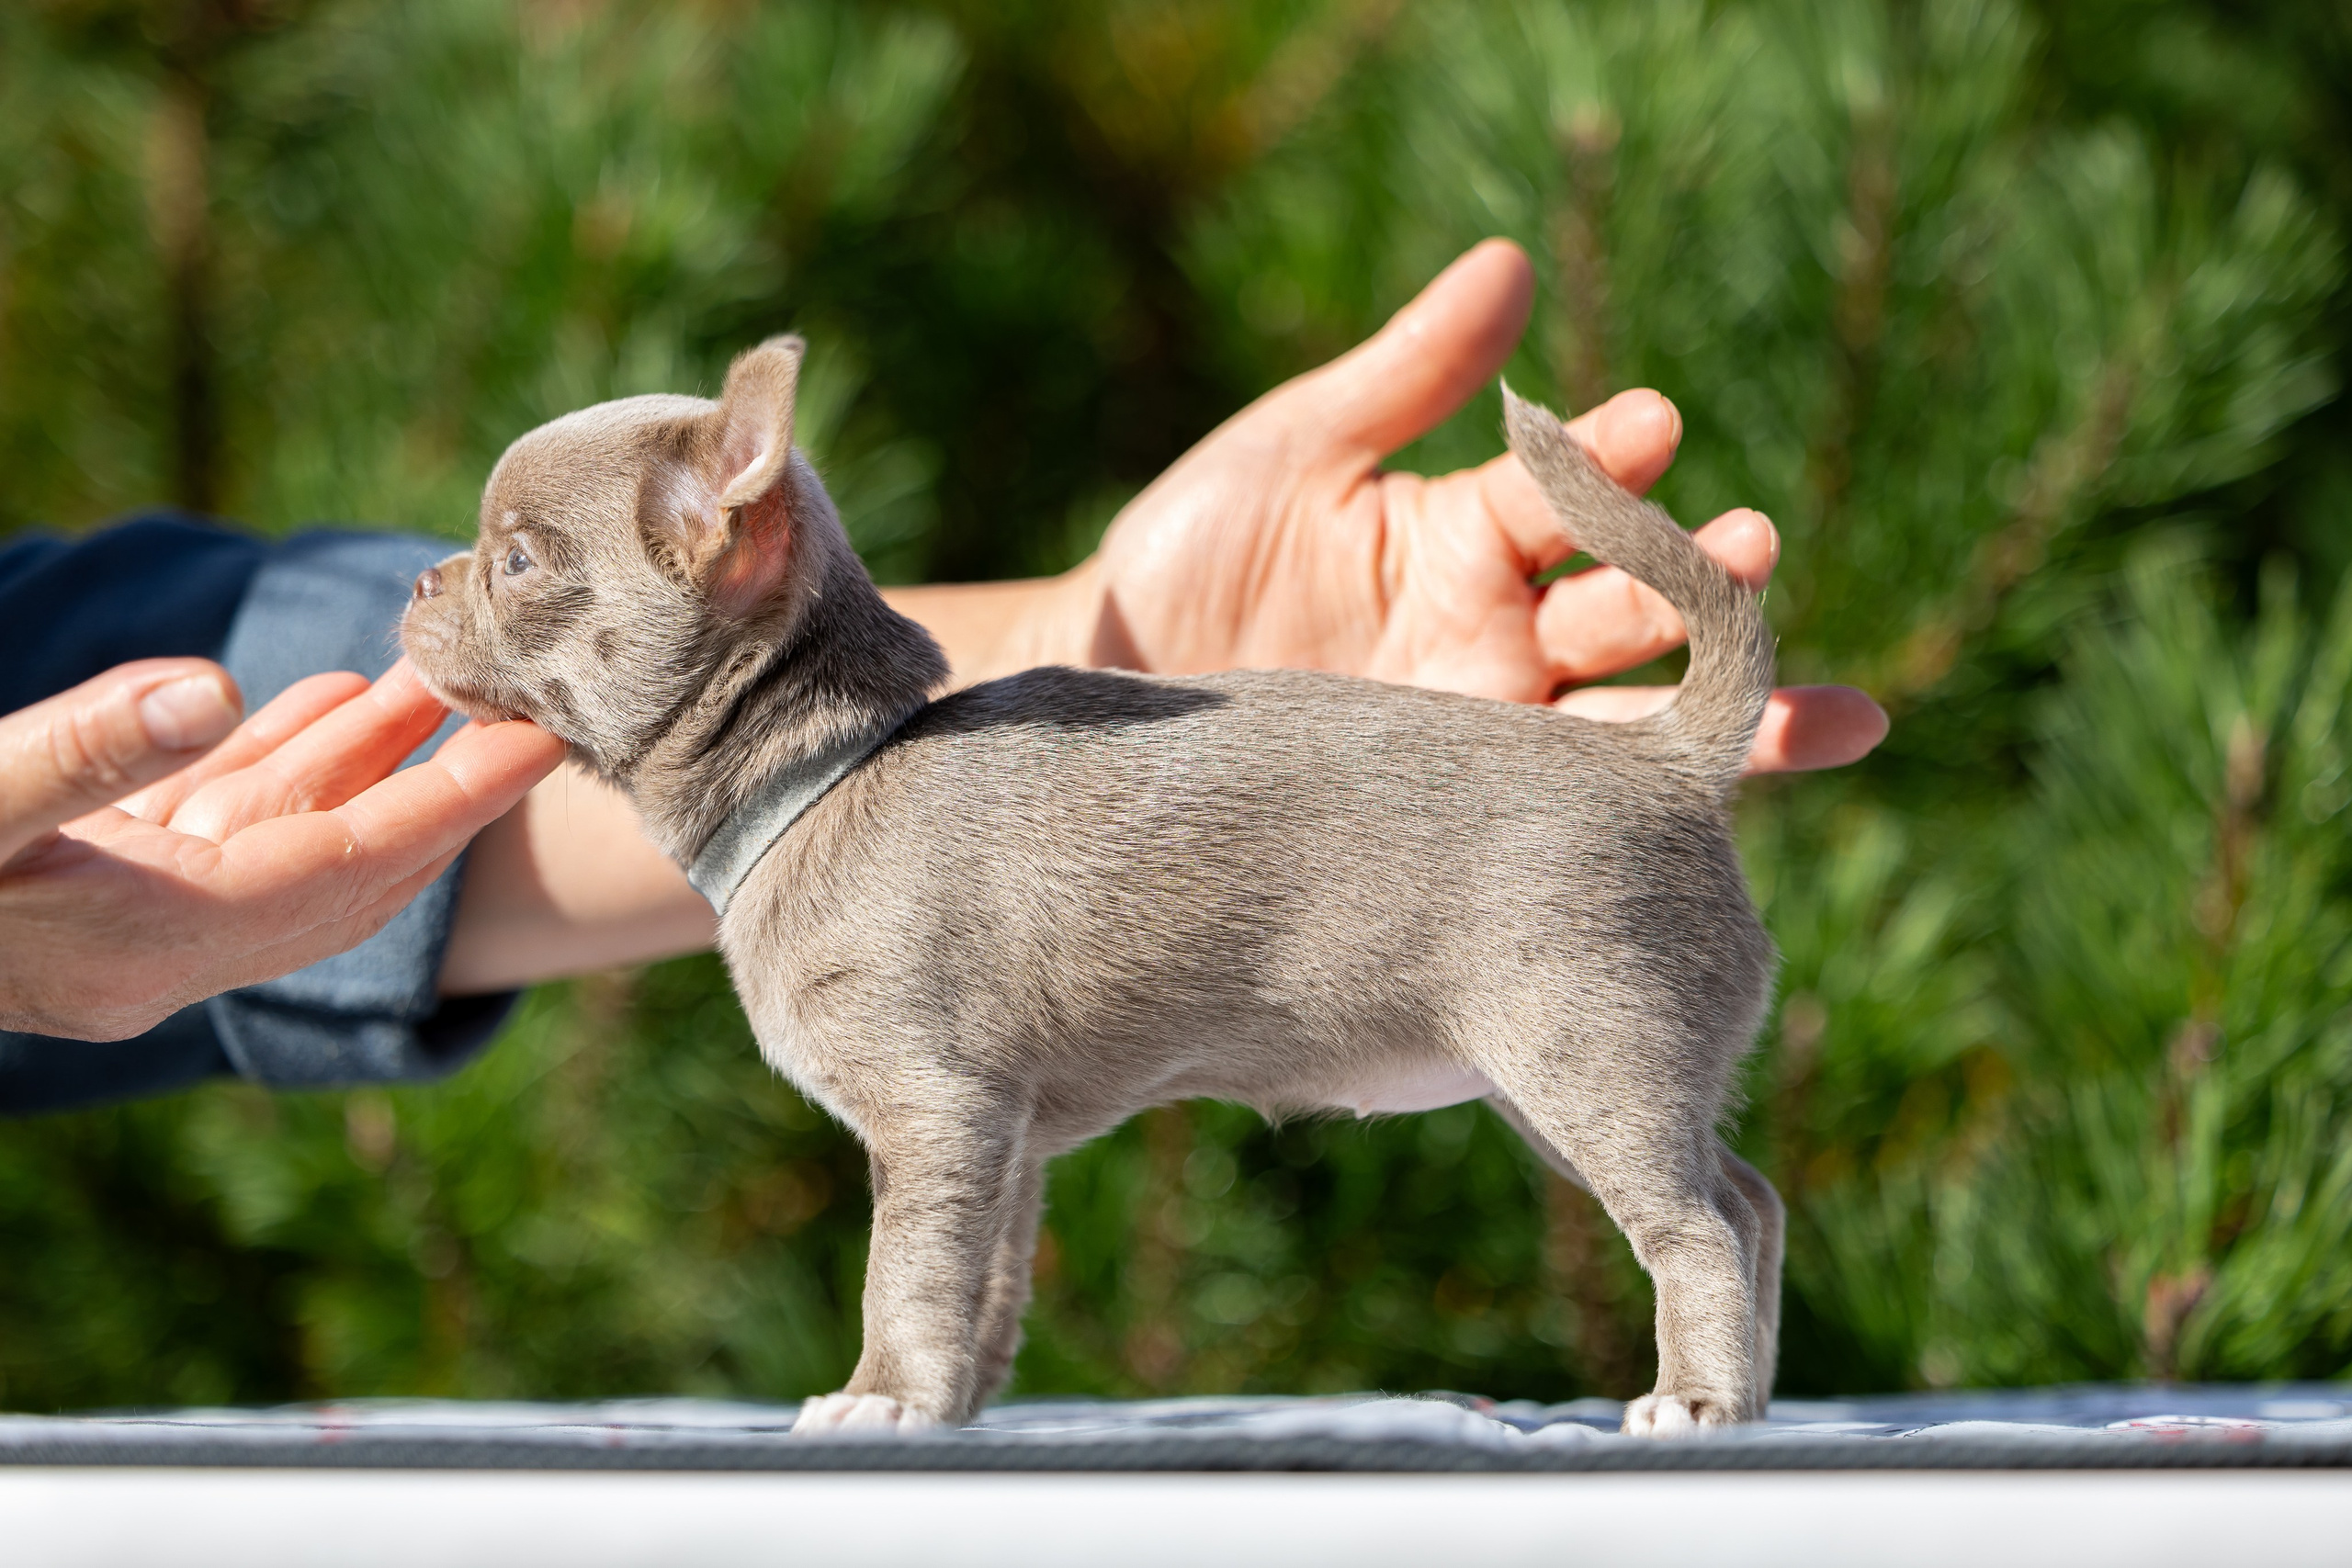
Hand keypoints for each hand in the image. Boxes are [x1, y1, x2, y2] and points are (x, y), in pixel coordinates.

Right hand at [0, 657, 560, 1039]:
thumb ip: (89, 753)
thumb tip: (214, 691)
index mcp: (153, 943)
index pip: (352, 866)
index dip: (455, 798)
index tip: (542, 741)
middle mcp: (160, 957)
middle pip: (345, 861)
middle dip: (431, 777)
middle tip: (509, 697)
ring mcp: (127, 933)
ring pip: (280, 832)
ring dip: (356, 755)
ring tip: (427, 675)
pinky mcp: (90, 896)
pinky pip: (213, 826)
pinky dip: (270, 761)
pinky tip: (325, 701)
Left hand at [1060, 240, 1886, 772]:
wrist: (1105, 693)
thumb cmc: (1192, 557)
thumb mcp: (1294, 454)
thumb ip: (1405, 374)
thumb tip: (1510, 263)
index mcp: (1466, 534)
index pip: (1562, 491)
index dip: (1606, 458)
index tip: (1650, 423)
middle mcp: (1498, 636)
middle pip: (1624, 611)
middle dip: (1693, 581)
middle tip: (1750, 548)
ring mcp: (1485, 732)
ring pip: (1631, 727)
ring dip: (1729, 713)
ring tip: (1829, 715)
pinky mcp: (1460, 821)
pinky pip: (1572, 827)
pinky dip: (1652, 828)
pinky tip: (1715, 835)